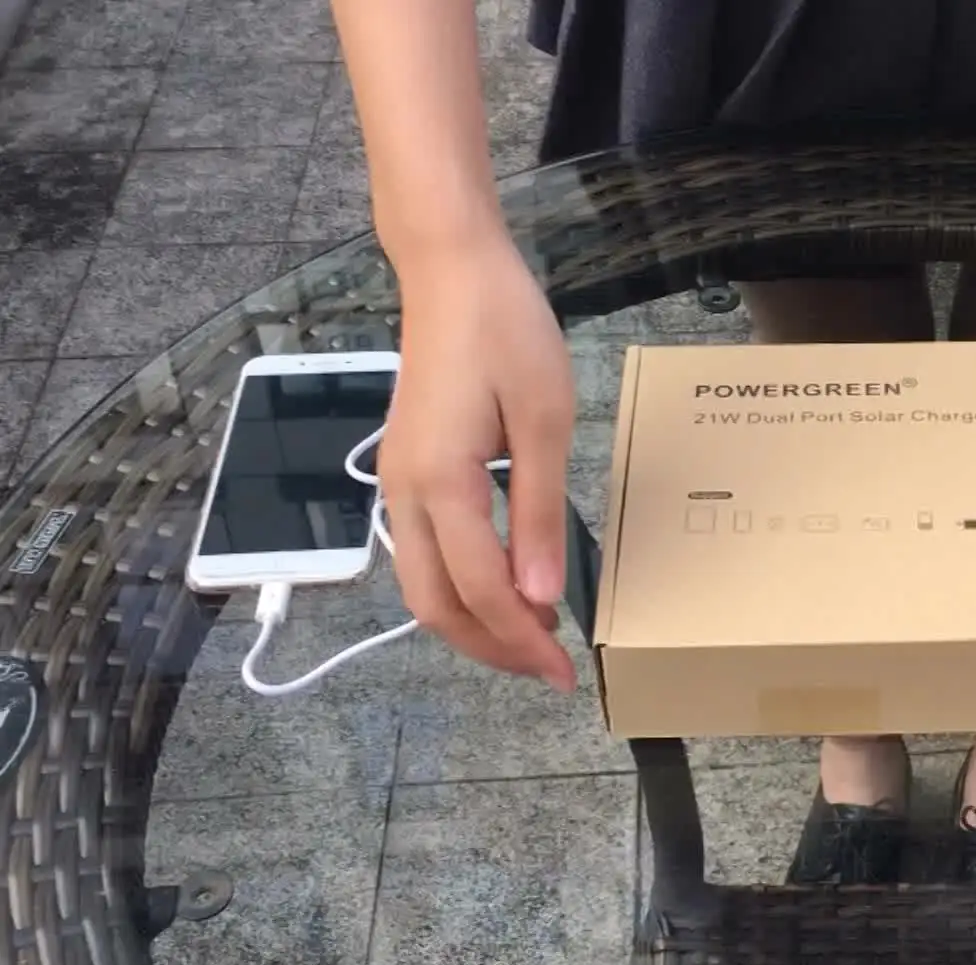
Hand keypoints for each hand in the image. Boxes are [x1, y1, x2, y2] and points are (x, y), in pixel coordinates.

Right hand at [380, 234, 576, 689]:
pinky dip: (461, 587)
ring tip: (533, 637)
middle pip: (434, 605)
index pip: (481, 589)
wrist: (452, 273)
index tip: (566, 670)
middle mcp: (404, 492)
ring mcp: (397, 482)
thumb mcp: (544, 420)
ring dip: (474, 622)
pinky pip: (425, 553)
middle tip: (549, 668)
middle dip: (492, 647)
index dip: (523, 638)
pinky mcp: (405, 470)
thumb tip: (541, 595)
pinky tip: (506, 588)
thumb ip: (538, 512)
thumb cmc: (506, 333)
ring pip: (423, 585)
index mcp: (440, 482)